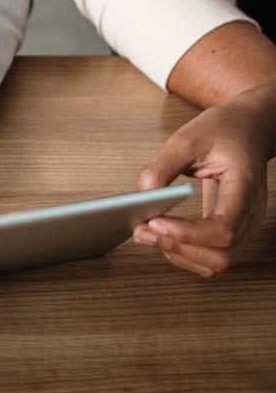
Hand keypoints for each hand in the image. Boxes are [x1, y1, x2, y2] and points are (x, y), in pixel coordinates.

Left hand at [133, 81, 275, 277]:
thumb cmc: (223, 130)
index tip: (155, 221)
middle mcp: (251, 213)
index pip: (224, 228)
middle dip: (178, 248)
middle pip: (222, 254)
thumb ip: (164, 166)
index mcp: (245, 187)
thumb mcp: (188, 137)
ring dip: (180, 255)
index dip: (188, 233)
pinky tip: (164, 236)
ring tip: (148, 234)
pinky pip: (213, 255)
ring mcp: (246, 225)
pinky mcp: (234, 229)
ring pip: (217, 262)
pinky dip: (186, 253)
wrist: (248, 129)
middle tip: (142, 231)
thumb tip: (142, 194)